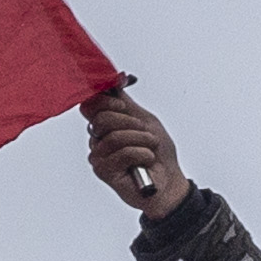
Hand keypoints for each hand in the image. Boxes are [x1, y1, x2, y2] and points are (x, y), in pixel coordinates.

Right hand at [83, 88, 192, 220]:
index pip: (92, 105)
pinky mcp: (103, 171)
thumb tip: (114, 80)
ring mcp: (99, 156)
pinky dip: (141, 154)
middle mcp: (98, 139)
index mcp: (106, 125)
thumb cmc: (158, 153)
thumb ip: (126, 103)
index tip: (126, 108)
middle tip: (146, 133)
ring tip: (151, 148)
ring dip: (141, 140)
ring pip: (114, 137)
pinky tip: (147, 160)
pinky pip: (121, 153)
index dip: (108, 102)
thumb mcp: (144, 120)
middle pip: (101, 119)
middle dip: (130, 123)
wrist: (168, 181)